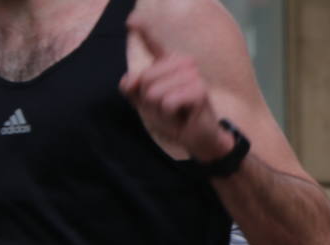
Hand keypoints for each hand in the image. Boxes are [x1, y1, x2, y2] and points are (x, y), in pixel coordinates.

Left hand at [120, 21, 228, 161]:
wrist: (196, 138)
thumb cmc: (173, 117)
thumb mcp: (145, 103)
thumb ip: (131, 88)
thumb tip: (129, 80)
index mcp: (170, 62)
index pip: (154, 43)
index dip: (144, 32)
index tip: (132, 22)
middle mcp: (183, 62)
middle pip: (144, 79)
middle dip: (150, 101)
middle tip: (167, 108)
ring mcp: (193, 74)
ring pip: (154, 92)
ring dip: (161, 110)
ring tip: (175, 112)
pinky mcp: (200, 90)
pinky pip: (168, 101)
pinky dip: (170, 114)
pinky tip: (183, 115)